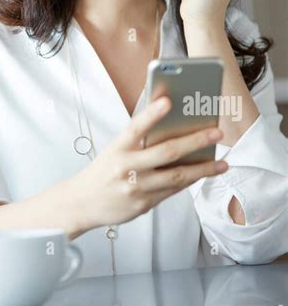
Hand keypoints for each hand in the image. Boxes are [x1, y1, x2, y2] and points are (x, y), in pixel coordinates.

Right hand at [70, 96, 227, 230]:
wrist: (82, 203)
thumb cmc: (103, 171)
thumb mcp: (114, 150)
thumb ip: (138, 140)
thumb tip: (170, 126)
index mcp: (118, 148)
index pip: (136, 127)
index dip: (152, 114)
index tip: (168, 101)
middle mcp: (127, 167)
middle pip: (167, 152)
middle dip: (195, 141)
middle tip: (216, 132)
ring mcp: (136, 188)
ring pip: (176, 176)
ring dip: (203, 169)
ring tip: (222, 163)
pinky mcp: (143, 204)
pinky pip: (172, 191)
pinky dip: (189, 181)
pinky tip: (202, 174)